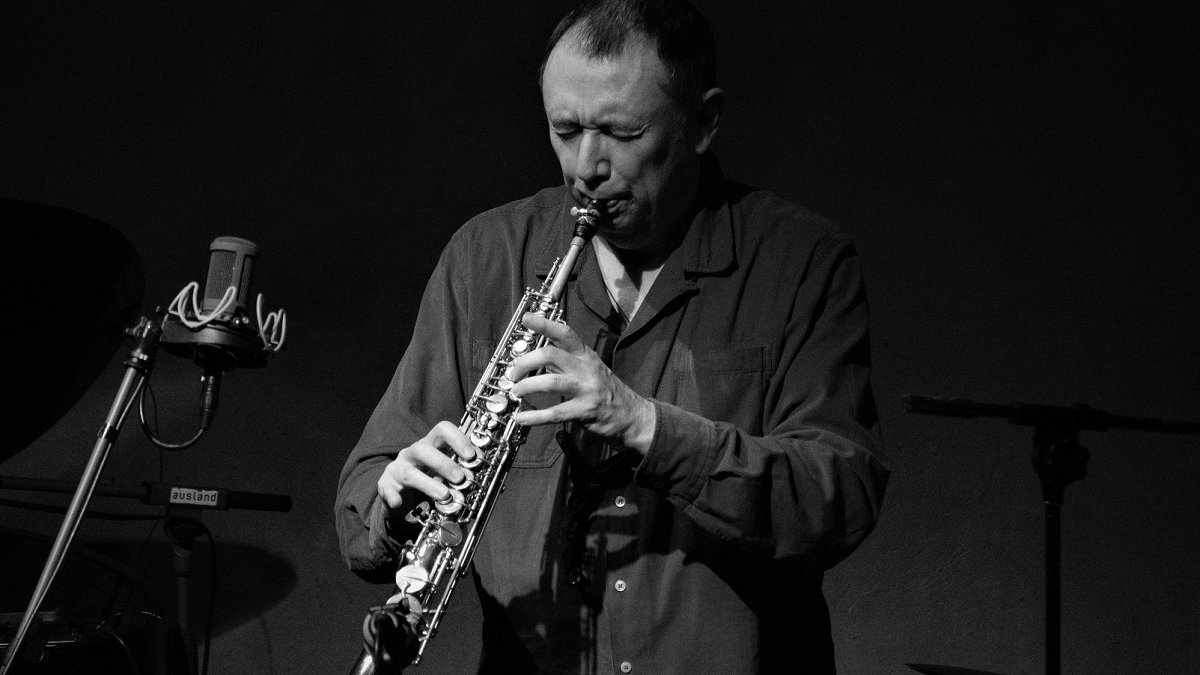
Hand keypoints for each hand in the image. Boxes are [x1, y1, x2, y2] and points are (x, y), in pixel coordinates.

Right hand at [377, 421, 476, 508]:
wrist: (399, 493)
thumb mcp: (444, 471)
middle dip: (443, 463)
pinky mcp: (386, 487)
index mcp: (430, 445)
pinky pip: (386, 490)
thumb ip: (459, 470)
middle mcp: (412, 453)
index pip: (441, 430)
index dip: (457, 438)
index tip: (471, 456)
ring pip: (408, 472)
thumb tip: (480, 473)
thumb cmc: (427, 477)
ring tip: (445, 495)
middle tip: (460, 478)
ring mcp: (397, 469)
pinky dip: (392, 496)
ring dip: (427, 483)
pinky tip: (398, 503)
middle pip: (422, 449)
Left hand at [507, 313, 655, 452]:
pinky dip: (534, 416)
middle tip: (513, 372)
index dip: (544, 324)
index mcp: (585, 355)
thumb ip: (566, 362)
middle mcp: (585, 368)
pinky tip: (521, 418)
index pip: (565, 333)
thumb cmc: (607, 391)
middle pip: (550, 354)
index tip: (526, 318)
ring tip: (515, 391)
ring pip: (550, 382)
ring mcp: (586, 390)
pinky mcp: (584, 411)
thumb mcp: (590, 369)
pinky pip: (555, 413)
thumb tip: (535, 359)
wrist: (633, 416)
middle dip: (525, 361)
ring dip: (527, 386)